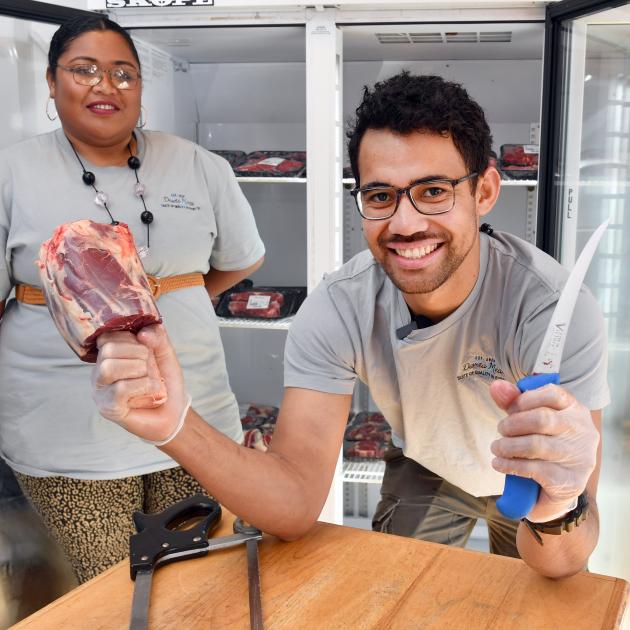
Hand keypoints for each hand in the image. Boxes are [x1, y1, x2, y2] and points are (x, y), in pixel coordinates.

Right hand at [91, 325, 187, 442]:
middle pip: (108, 350)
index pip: (108, 336)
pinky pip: (120, 389)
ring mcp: (101, 391)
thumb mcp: (165, 353)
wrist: (175, 412)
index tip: (145, 349)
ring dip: (138, 370)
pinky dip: (143, 386)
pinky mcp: (108, 408)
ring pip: (109, 368)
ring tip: (150, 379)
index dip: (130, 338)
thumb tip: (141, 333)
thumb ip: (157, 337)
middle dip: (137, 354)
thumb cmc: (165, 381)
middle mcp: (100, 372)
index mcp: (109, 356)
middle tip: (149, 366)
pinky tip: (152, 392)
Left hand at [489, 380, 598, 521]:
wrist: (560, 488)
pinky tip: (499, 463)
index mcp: (575, 410)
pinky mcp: (570, 481)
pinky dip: (510, 465)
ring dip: (508, 446)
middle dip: (513, 424)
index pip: (552, 394)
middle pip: (542, 419)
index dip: (524, 399)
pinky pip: (534, 469)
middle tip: (501, 430)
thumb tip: (497, 386)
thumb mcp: (531, 421)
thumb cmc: (545, 446)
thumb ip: (514, 402)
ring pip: (536, 445)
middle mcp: (582, 431)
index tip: (510, 409)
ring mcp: (579, 457)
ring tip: (496, 448)